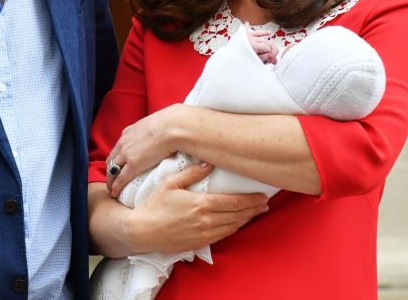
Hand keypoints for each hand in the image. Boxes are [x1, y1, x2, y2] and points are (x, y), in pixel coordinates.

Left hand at [106, 104, 184, 197]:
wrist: (171, 127)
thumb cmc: (170, 124)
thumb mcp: (155, 124)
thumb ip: (154, 130)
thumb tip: (163, 133)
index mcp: (130, 132)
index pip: (119, 147)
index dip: (118, 157)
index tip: (119, 164)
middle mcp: (124, 142)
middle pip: (112, 159)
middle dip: (111, 169)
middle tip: (113, 178)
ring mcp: (127, 154)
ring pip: (112, 169)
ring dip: (111, 179)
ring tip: (112, 188)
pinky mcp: (133, 165)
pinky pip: (120, 178)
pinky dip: (116, 186)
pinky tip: (115, 193)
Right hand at [129, 163, 268, 252]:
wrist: (143, 230)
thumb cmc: (155, 205)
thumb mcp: (170, 183)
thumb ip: (191, 173)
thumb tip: (208, 163)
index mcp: (201, 204)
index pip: (234, 202)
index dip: (251, 200)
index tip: (262, 196)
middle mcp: (206, 220)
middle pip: (237, 215)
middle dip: (253, 209)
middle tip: (265, 204)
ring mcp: (204, 233)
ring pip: (232, 226)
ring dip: (246, 219)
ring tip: (256, 213)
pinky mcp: (199, 243)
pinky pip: (223, 236)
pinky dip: (234, 229)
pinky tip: (238, 223)